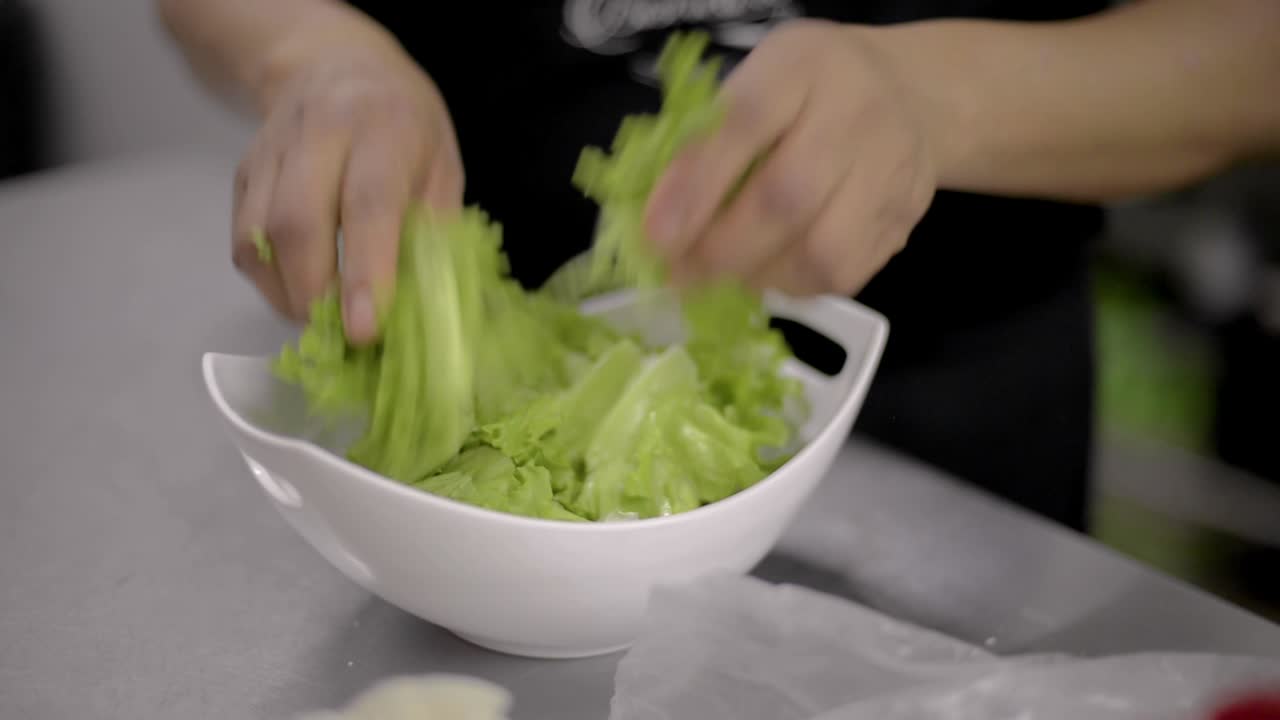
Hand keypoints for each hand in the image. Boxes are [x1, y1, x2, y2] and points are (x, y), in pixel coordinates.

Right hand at [231, 31, 461, 342]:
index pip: (368, 205)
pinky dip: (268, 280)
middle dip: (316, 293)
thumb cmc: (404, 125)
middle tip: (342, 337)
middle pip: (298, 223)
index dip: (364, 273)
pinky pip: (242, 238)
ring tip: (320, 321)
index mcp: (384, 128)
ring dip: (287, 294)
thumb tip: (424, 308)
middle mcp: (320, 132)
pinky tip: (297, 292)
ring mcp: (272, 150)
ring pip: (259, 235)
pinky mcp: (243, 171)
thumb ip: (435, 231)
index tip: (364, 330)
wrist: (335, 64)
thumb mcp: (443, 165)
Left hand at [645, 20, 939, 295]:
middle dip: (720, 249)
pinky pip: (843, 275)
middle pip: (787, 198)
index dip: (697, 184)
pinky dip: (792, 285)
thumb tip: (661, 217)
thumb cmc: (807, 91)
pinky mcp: (903, 220)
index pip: (747, 122)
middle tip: (679, 273)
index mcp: (804, 66)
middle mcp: (858, 114)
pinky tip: (768, 272)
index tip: (655, 235)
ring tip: (723, 276)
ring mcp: (890, 172)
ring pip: (820, 251)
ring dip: (757, 276)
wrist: (906, 94)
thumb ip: (711, 136)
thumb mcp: (754, 81)